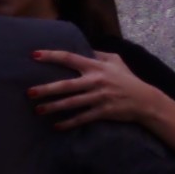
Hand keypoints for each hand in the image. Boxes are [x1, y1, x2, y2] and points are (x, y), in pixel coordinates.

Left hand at [29, 49, 161, 131]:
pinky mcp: (103, 112)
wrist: (145, 100)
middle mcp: (96, 81)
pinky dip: (69, 123)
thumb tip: (83, 48)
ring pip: (72, 103)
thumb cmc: (128, 79)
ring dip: (53, 107)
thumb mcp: (116, 61)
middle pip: (66, 84)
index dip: (52, 56)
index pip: (70, 58)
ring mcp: (99, 97)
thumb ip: (98, 54)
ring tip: (38, 110)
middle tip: (29, 92)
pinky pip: (82, 118)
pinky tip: (56, 126)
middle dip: (47, 89)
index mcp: (96, 66)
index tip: (34, 55)